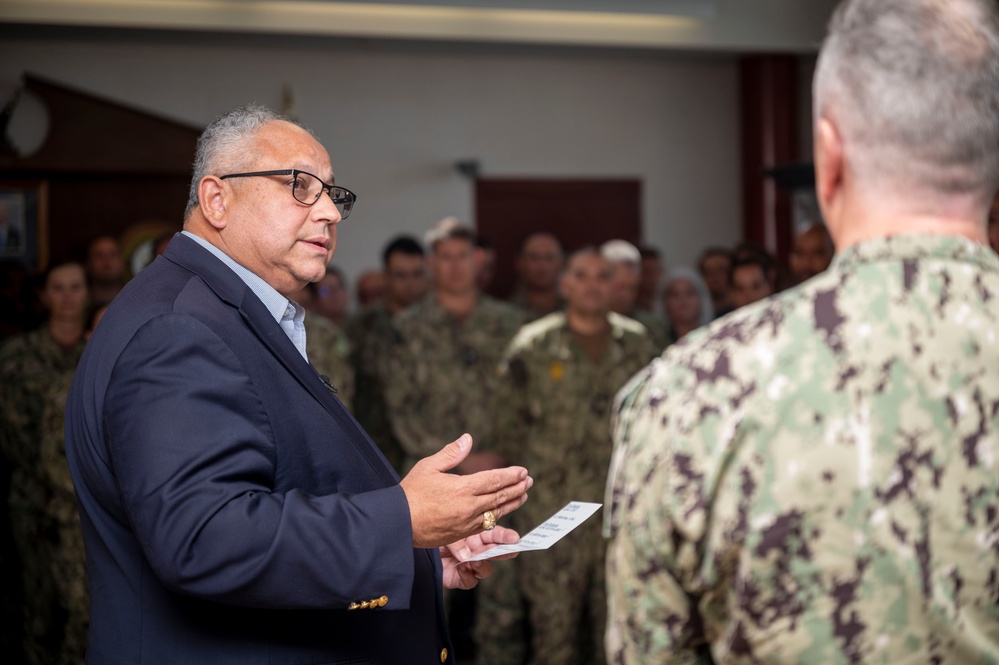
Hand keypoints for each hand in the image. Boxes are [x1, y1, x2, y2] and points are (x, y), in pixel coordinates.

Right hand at [400, 433, 531, 548]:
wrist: (397, 524)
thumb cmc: (410, 493)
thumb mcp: (428, 466)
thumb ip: (451, 453)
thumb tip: (468, 438)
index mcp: (462, 488)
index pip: (494, 480)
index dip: (511, 475)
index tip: (523, 471)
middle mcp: (469, 507)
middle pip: (500, 496)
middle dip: (517, 488)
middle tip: (529, 481)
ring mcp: (467, 523)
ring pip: (496, 512)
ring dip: (512, 503)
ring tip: (523, 495)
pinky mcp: (461, 535)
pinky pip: (486, 525)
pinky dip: (498, 516)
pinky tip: (502, 512)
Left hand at [441, 526, 520, 589]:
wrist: (418, 548)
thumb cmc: (433, 539)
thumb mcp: (446, 534)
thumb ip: (458, 543)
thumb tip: (470, 557)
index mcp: (475, 536)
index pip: (494, 535)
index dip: (505, 537)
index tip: (515, 538)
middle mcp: (475, 551)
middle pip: (495, 552)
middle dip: (505, 551)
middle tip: (513, 551)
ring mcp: (469, 565)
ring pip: (485, 569)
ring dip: (482, 565)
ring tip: (474, 560)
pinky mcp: (461, 579)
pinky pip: (471, 581)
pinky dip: (468, 575)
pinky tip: (461, 568)